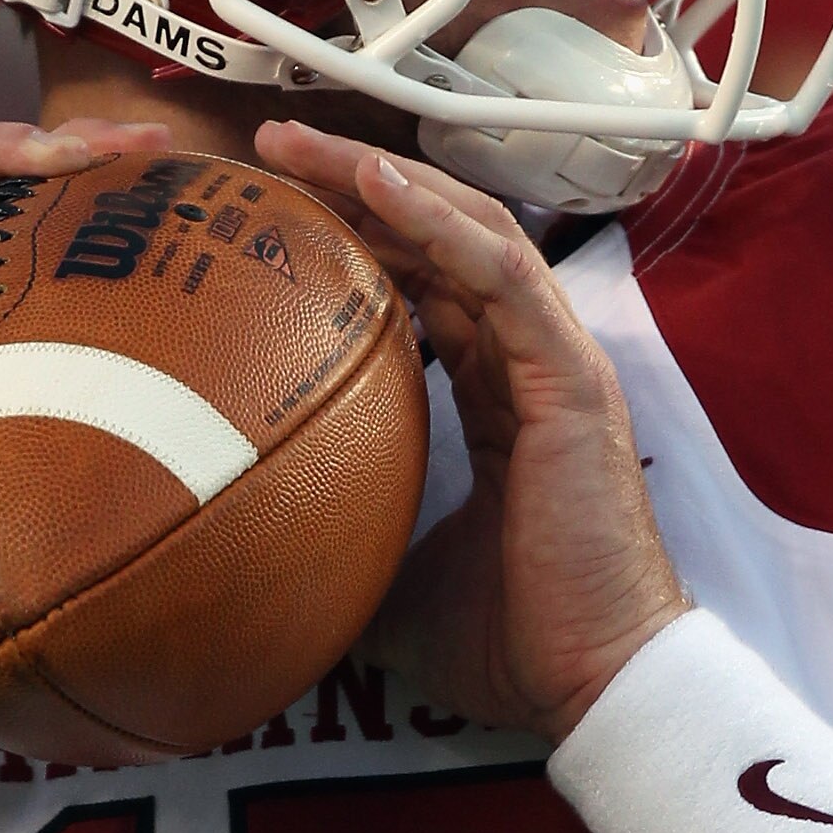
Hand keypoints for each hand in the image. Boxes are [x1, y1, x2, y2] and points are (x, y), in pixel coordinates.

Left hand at [257, 121, 687, 740]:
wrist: (593, 685)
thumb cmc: (509, 644)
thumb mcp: (388, 584)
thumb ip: (335, 543)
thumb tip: (239, 560)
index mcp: (495, 402)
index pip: (422, 289)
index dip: (352, 242)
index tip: (271, 214)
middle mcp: (527, 365)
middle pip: (439, 242)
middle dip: (356, 187)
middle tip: (271, 151)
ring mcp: (554, 362)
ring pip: (470, 233)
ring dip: (386, 180)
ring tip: (306, 146)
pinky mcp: (570, 376)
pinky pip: (503, 273)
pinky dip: (440, 220)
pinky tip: (376, 181)